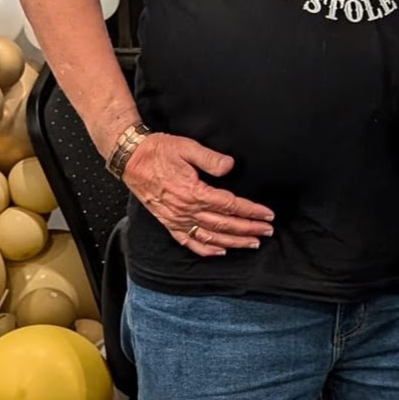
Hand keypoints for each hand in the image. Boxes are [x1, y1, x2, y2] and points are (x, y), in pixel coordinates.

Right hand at [123, 134, 273, 256]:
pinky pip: (188, 241)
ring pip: (210, 236)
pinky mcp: (168, 222)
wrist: (131, 159)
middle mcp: (186, 210)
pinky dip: (205, 249)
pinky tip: (219, 251)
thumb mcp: (187, 147)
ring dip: (233, 242)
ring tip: (252, 243)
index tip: (267, 215)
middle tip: (267, 231)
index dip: (251, 211)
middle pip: (225, 224)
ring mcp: (176, 219)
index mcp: (194, 192)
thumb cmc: (159, 151)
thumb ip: (211, 158)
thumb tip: (230, 167)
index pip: (230, 205)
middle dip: (249, 229)